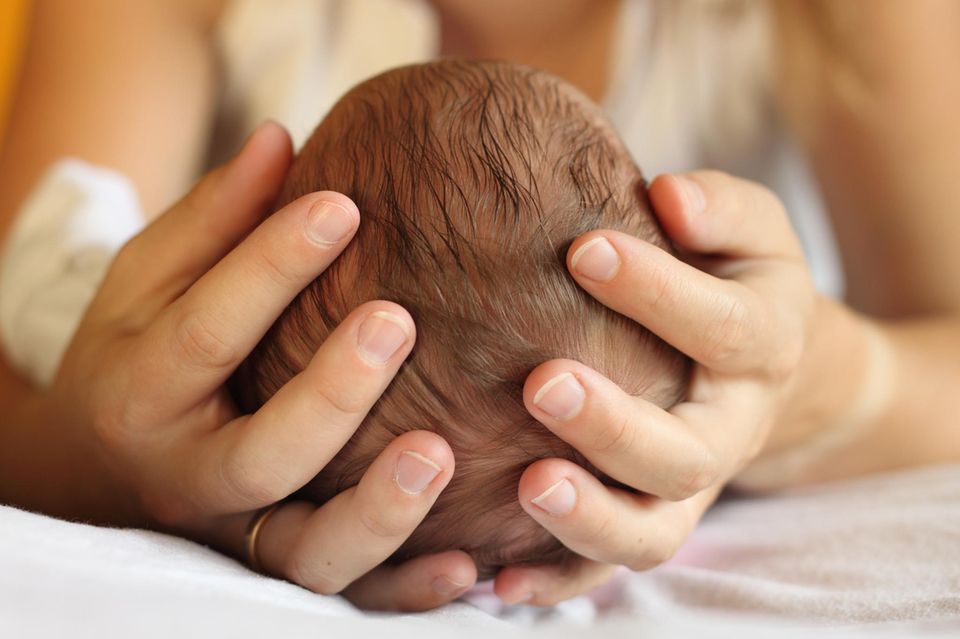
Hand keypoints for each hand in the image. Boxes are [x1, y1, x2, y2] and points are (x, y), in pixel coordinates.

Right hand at [42, 122, 476, 609]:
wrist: (102, 465)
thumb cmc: (141, 353)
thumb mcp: (148, 284)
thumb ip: (212, 221)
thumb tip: (278, 136)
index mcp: (148, 390)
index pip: (209, 329)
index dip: (271, 265)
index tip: (345, 204)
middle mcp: (191, 476)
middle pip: (261, 452)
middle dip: (330, 391)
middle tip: (396, 319)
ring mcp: (240, 536)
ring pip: (307, 550)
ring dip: (379, 512)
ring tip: (441, 452)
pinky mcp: (280, 571)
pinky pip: (344, 597)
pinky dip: (405, 592)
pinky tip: (468, 565)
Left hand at [495, 171, 816, 604]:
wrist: (749, 361)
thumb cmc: (731, 276)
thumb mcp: (749, 231)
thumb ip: (720, 209)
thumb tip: (669, 194)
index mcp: (761, 350)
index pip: (723, 329)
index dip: (658, 294)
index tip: (583, 251)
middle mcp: (728, 431)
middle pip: (685, 456)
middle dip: (614, 427)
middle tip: (541, 385)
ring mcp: (685, 490)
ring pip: (651, 533)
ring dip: (588, 519)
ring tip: (528, 486)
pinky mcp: (644, 520)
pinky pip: (604, 570)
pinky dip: (557, 581)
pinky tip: (498, 578)